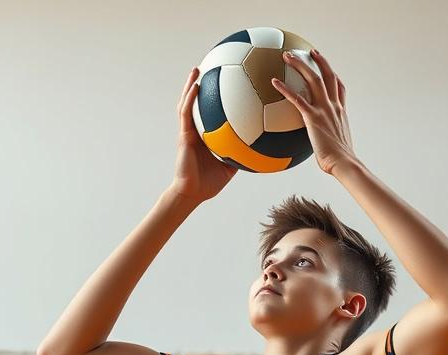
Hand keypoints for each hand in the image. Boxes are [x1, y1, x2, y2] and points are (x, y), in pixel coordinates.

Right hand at [169, 68, 237, 203]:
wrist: (193, 193)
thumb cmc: (210, 183)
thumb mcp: (232, 166)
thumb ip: (243, 154)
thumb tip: (263, 148)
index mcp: (206, 135)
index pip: (210, 112)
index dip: (214, 98)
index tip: (224, 82)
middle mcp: (196, 130)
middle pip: (197, 103)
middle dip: (201, 85)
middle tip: (211, 67)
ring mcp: (188, 131)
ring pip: (187, 103)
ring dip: (190, 85)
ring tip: (197, 69)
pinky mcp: (184, 135)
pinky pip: (186, 113)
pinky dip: (190, 99)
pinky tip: (195, 86)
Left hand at [271, 49, 357, 175]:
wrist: (343, 163)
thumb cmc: (338, 162)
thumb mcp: (336, 147)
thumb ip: (327, 140)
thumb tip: (321, 149)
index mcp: (340, 112)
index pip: (339, 88)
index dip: (333, 75)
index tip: (327, 67)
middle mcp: (334, 106)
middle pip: (328, 76)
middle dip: (319, 61)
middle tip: (309, 51)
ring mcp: (324, 110)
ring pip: (314, 79)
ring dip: (300, 65)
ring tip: (288, 55)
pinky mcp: (313, 118)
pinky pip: (297, 98)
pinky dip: (285, 88)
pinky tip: (273, 81)